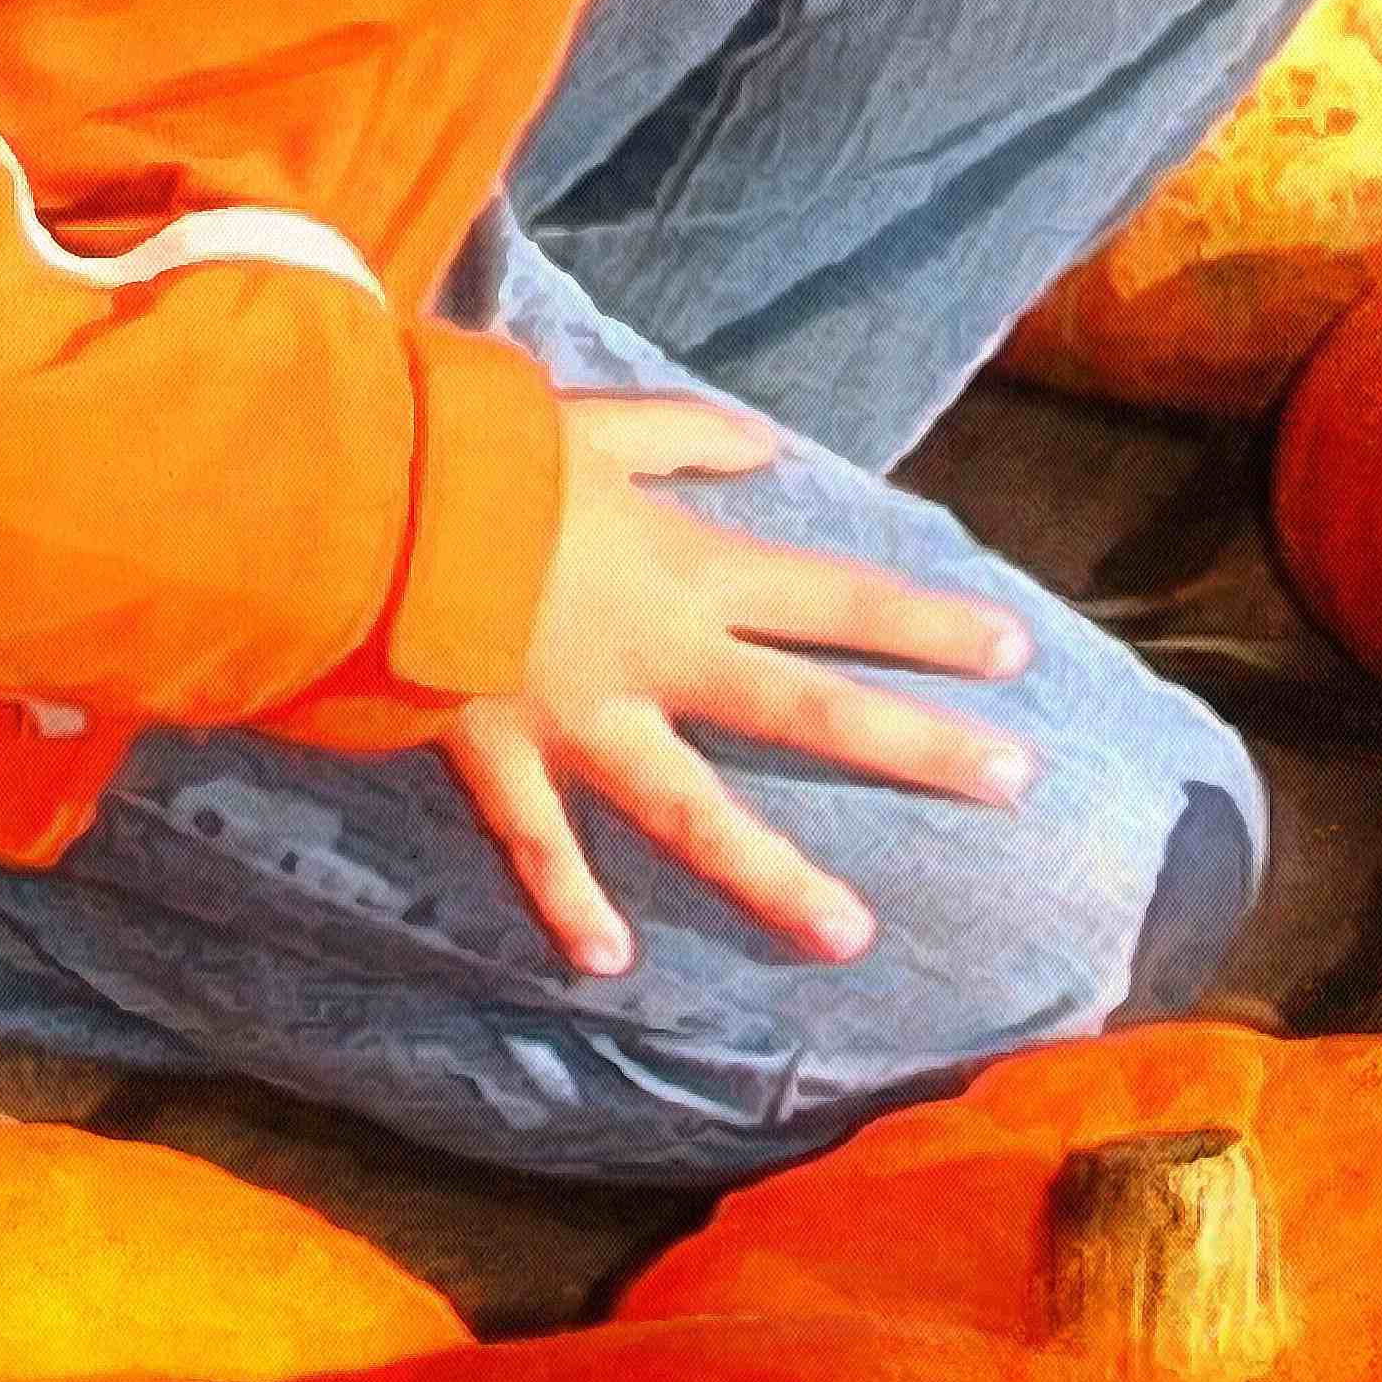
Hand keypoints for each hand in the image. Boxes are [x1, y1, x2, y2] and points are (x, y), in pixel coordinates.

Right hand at [433, 387, 1034, 980]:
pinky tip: (609, 961)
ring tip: (853, 935)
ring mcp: (583, 720)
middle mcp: (656, 655)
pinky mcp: (503, 757)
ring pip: (695, 813)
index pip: (833, 600)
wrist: (368, 502)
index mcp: (685, 566)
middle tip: (1013, 780)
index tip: (1013, 653)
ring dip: (775, 877)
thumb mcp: (596, 420)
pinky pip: (541, 844)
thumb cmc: (485, 448)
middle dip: (914, 746)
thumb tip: (762, 449)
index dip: (924, 625)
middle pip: (807, 709)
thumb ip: (686, 437)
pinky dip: (570, 902)